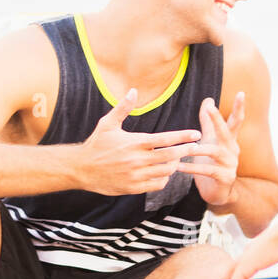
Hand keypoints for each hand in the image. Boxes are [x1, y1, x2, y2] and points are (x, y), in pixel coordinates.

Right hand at [76, 89, 202, 195]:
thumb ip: (123, 108)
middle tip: (196, 148)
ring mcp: (136, 175)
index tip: (196, 134)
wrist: (81, 169)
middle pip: (170, 156)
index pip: (165, 139)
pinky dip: (164, 179)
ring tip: (178, 159)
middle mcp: (137, 159)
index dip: (183, 137)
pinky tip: (164, 172)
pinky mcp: (133, 188)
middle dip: (186, 151)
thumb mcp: (107, 123)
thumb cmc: (96, 144)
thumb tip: (134, 90)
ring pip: (166, 172)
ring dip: (175, 165)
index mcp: (134, 142)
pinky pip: (157, 185)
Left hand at [177, 93, 244, 206]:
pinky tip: (179, 166)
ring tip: (185, 148)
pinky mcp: (224, 178)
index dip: (240, 107)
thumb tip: (208, 99)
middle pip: (226, 132)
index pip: (236, 121)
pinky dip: (192, 168)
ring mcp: (230, 164)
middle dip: (218, 119)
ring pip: (214, 152)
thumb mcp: (211, 141)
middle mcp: (232, 150)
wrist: (219, 193)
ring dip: (198, 149)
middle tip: (210, 107)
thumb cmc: (212, 164)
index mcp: (229, 140)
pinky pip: (207, 171)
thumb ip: (209, 122)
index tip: (242, 92)